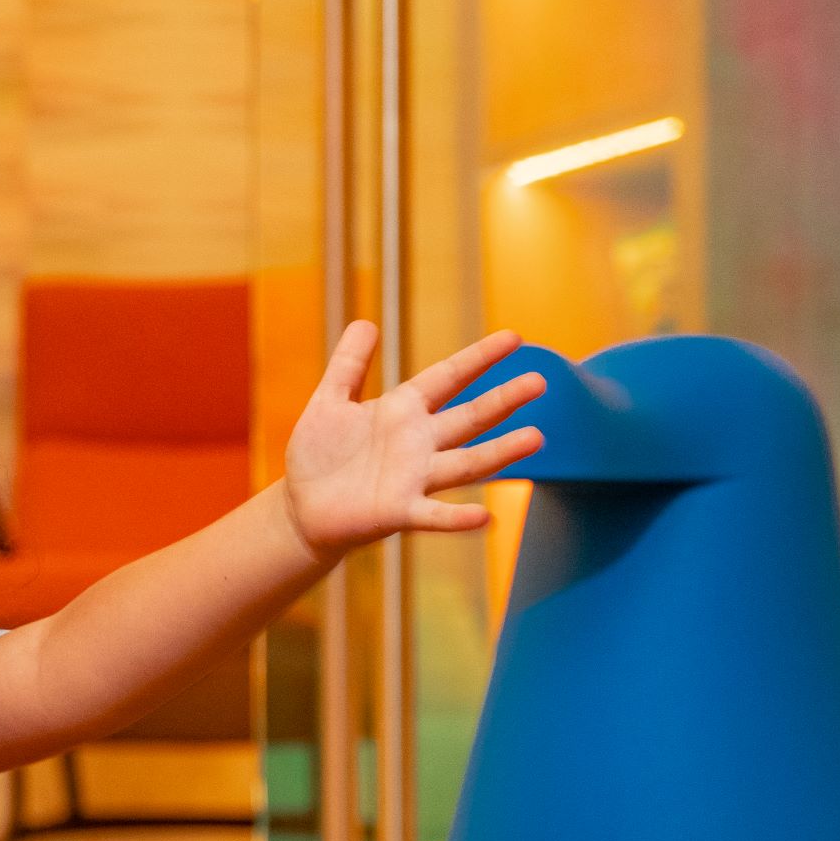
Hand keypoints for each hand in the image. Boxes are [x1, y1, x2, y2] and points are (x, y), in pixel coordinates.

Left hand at [282, 322, 546, 556]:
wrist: (299, 507)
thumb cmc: (318, 455)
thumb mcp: (329, 401)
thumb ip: (348, 365)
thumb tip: (365, 322)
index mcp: (404, 410)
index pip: (449, 377)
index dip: (478, 358)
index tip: (514, 337)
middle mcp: (419, 443)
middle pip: (469, 418)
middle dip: (503, 400)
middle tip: (540, 382)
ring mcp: (413, 478)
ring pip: (465, 464)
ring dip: (499, 453)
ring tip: (535, 438)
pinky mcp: (399, 512)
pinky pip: (434, 516)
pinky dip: (457, 518)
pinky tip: (484, 518)